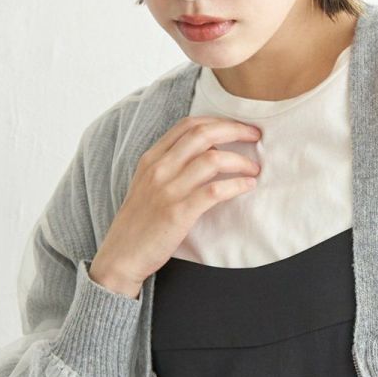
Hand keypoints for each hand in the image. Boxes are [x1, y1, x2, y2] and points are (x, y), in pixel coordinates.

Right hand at [90, 115, 264, 294]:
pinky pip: (214, 190)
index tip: (237, 126)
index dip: (218, 121)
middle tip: (255, 135)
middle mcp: (159, 168)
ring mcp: (168, 190)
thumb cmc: (139, 222)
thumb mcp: (148, 184)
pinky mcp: (178, 213)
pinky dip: (236, 185)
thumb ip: (171, 165)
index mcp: (151, 158)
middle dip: (235, 130)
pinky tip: (247, 186)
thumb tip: (208, 152)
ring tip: (254, 168)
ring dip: (240, 160)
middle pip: (203, 134)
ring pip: (212, 159)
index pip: (188, 125)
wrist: (122, 255)